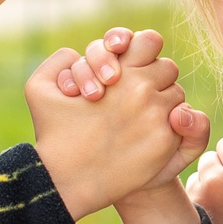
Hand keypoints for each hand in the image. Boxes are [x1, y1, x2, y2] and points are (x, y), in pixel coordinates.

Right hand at [26, 29, 207, 218]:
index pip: (148, 41)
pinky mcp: (164, 144)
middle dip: (152, 78)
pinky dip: (172, 125)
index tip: (129, 67)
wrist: (67, 182)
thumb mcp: (38, 87)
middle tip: (131, 95)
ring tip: (136, 117)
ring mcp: (155, 118)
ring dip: (162, 101)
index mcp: (116, 72)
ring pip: (176, 94)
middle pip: (166, 68)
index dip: (141, 49)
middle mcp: (140, 91)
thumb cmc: (52, 132)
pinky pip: (184, 122)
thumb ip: (59, 60)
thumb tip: (100, 65)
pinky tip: (147, 134)